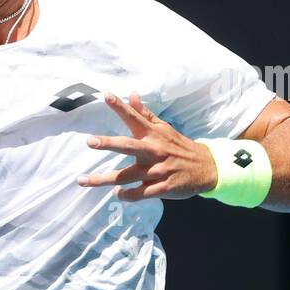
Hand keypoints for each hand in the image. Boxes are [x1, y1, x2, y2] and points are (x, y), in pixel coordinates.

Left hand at [76, 92, 218, 200]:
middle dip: (108, 144)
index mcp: (153, 135)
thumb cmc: (178, 146)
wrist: (206, 168)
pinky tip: (117, 194)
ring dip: (103, 179)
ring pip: (126, 176)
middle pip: (128, 147)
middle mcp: (153, 151)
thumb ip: (145, 114)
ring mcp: (157, 171)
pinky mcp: (162, 188)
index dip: (120, 106)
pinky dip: (126, 195)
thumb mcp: (164, 128)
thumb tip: (131, 94)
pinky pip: (139, 194)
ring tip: (83, 180)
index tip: (106, 95)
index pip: (134, 118)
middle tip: (89, 141)